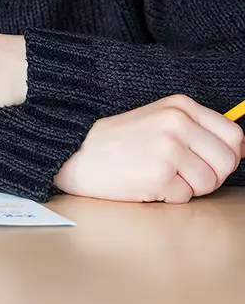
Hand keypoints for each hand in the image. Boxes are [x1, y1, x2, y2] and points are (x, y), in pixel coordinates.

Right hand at [54, 95, 244, 202]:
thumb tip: (234, 150)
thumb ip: (193, 128)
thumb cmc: (115, 141)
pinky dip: (168, 197)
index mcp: (179, 107)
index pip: (233, 135)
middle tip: (186, 175)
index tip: (213, 162)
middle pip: (227, 162)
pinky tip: (147, 183)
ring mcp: (168, 149)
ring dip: (189, 188)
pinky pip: (184, 197)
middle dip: (212, 176)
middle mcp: (177, 124)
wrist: (75, 153)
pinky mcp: (158, 175)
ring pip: (209, 183)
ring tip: (162, 177)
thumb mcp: (157, 119)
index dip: (229, 155)